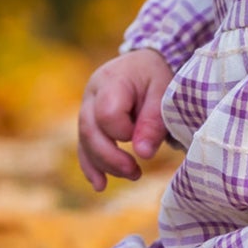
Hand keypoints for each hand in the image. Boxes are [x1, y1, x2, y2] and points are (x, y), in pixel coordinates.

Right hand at [77, 49, 173, 191]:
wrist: (144, 62)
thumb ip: (153, 121)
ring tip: (133, 175)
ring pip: (85, 142)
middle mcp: (91, 93)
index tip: (144, 132)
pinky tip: (100, 184)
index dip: (125, 131)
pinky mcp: (88, 121)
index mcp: (110, 80)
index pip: (107, 114)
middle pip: (89, 131)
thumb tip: (143, 155)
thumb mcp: (163, 91)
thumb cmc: (155, 75)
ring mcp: (86, 107)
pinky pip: (84, 145)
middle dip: (111, 158)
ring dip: (105, 165)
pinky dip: (91, 166)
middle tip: (136, 172)